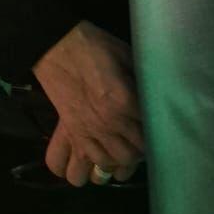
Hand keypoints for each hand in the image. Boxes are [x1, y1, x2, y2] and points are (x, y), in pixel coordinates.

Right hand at [32, 20, 144, 186]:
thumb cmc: (95, 46)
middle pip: (129, 158)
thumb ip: (142, 81)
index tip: (155, 130)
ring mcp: (85, 133)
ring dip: (112, 164)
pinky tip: (88, 159)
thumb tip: (157, 96)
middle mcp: (107, 125)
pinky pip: (69, 166)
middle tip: (136, 141)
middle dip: (136, 154)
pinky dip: (78, 169)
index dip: (155, 136)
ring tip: (115, 154)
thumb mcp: (127, 56)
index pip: (149, 136)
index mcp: (125, 103)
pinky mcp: (67, 133)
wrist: (56, 44)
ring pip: (104, 167)